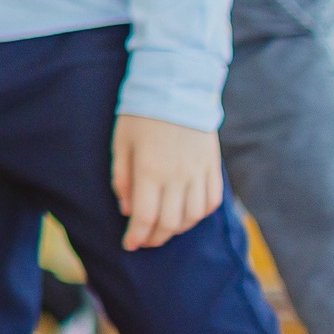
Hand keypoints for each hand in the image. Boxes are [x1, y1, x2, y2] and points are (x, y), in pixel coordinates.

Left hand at [111, 113, 222, 248]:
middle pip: (169, 223)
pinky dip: (198, 215)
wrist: (177, 88)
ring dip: (177, 229)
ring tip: (163, 229)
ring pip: (192, 217)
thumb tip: (127, 210)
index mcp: (150, 171)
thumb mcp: (120, 143)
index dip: (136, 236)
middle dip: (154, 238)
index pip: (144, 217)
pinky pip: (211, 202)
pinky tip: (186, 215)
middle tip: (144, 240)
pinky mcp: (214, 168)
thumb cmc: (141, 115)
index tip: (128, 245)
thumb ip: (122, 179)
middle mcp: (177, 177)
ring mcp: (199, 174)